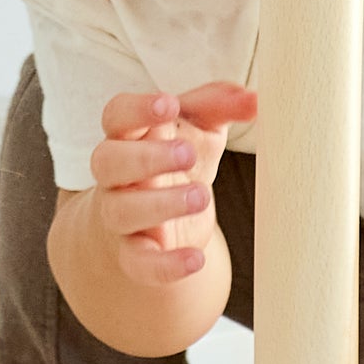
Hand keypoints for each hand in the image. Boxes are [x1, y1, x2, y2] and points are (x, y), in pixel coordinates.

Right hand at [86, 81, 257, 285]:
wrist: (151, 223)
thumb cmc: (174, 164)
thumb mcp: (198, 130)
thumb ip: (219, 107)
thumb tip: (255, 99)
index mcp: (128, 136)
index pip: (116, 115)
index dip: (137, 108)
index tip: (170, 103)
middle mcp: (115, 176)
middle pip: (107, 161)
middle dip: (146, 156)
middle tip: (188, 153)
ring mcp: (119, 217)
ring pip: (121, 211)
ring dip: (160, 204)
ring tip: (201, 196)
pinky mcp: (133, 255)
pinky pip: (138, 262)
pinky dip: (165, 265)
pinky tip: (196, 259)